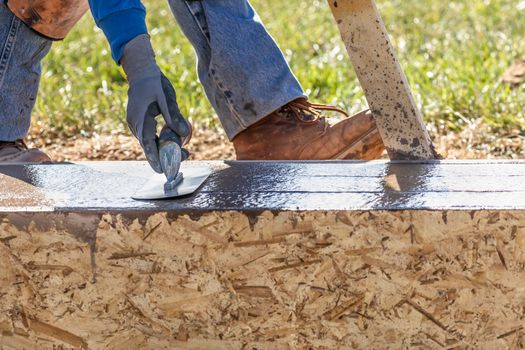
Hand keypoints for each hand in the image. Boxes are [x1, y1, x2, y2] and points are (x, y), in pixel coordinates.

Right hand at [121, 34, 190, 172]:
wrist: (140, 71)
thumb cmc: (154, 83)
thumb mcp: (167, 98)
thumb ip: (174, 116)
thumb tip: (184, 133)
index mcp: (140, 118)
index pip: (148, 143)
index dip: (154, 158)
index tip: (161, 170)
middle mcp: (134, 124)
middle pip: (149, 145)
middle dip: (165, 155)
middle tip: (184, 158)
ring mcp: (134, 123)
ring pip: (149, 142)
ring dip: (164, 148)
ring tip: (184, 151)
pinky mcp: (138, 122)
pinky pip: (149, 136)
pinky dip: (160, 141)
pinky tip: (173, 142)